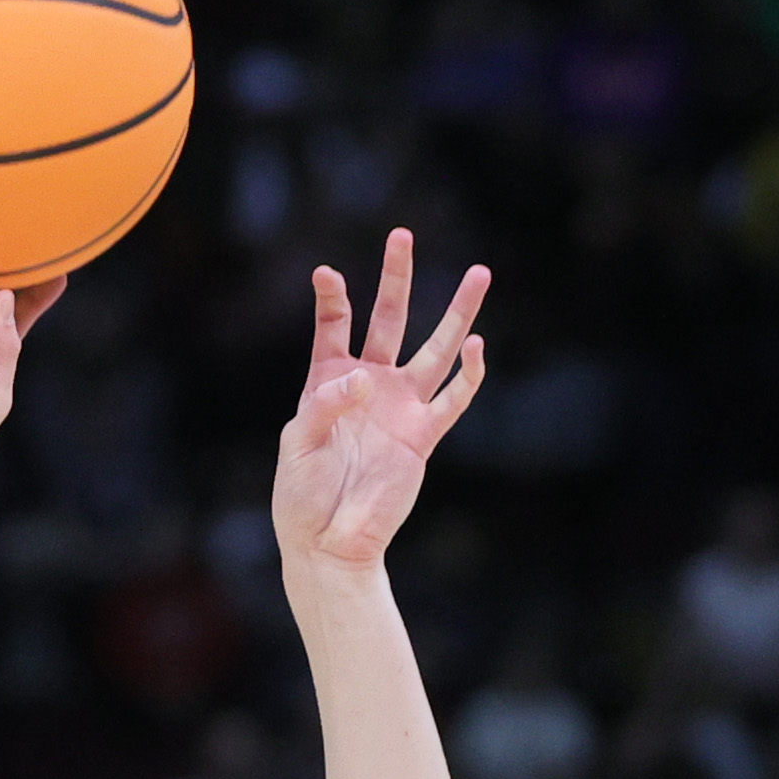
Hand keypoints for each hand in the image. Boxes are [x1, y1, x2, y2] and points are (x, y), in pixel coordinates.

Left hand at [272, 229, 488, 569]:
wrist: (329, 541)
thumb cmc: (301, 495)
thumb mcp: (298, 445)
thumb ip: (325, 405)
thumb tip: (365, 379)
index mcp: (326, 381)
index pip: (334, 327)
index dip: (332, 298)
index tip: (326, 274)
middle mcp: (368, 385)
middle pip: (388, 320)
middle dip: (396, 279)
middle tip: (402, 236)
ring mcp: (399, 408)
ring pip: (434, 350)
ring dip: (457, 314)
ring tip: (480, 274)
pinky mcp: (423, 436)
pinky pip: (453, 399)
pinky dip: (469, 375)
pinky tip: (478, 347)